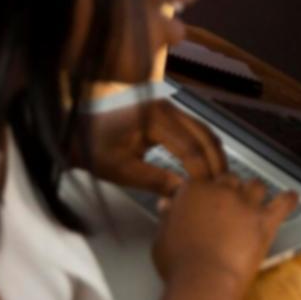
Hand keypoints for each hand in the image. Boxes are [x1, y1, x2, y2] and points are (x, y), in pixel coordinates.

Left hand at [80, 98, 227, 196]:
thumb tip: (183, 193)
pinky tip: (206, 165)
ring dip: (213, 154)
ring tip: (217, 179)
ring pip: (203, 130)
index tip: (208, 193)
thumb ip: (155, 180)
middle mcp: (166, 107)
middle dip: (216, 163)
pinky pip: (194, 128)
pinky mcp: (167, 112)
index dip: (202, 173)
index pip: (190, 148)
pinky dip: (204, 147)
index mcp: (154, 118)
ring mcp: (168, 107)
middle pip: (205, 135)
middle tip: (223, 187)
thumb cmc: (94, 149)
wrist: (77, 130)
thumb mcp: (121, 170)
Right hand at [152, 175, 296, 291]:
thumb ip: (167, 218)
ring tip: (253, 201)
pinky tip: (291, 197)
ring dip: (254, 192)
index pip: (201, 182)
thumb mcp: (163, 239)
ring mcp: (246, 204)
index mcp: (194, 191)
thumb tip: (167, 205)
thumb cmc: (179, 265)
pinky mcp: (265, 220)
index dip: (204, 193)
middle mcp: (222, 191)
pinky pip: (283, 203)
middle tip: (227, 206)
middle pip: (230, 179)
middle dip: (229, 190)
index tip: (204, 203)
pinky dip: (288, 199)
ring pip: (255, 185)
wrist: (204, 281)